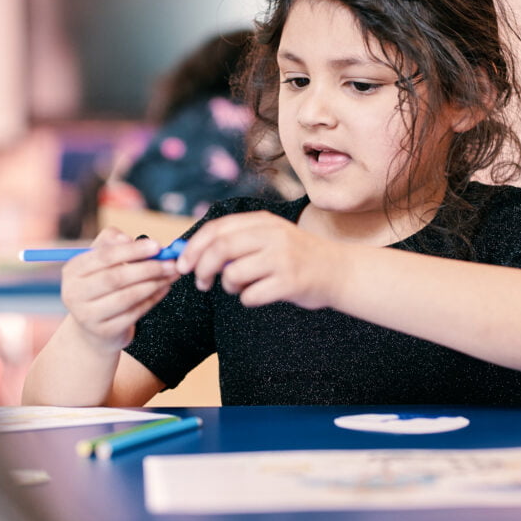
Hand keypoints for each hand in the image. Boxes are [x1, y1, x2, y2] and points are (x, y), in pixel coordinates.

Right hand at [61, 228, 179, 351]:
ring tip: (171, 274)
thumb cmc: (101, 284)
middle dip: (147, 268)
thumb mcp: (100, 261)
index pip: (104, 256)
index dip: (132, 250)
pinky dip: (153, 299)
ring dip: (154, 284)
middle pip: (115, 278)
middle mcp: (74, 293)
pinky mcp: (104, 332)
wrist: (93, 326)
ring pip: (127, 297)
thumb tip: (127, 238)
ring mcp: (88, 316)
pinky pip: (134, 313)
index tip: (157, 246)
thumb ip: (111, 242)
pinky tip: (164, 289)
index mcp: (72, 270)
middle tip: (171, 262)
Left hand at [175, 211, 343, 308]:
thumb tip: (191, 255)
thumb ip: (237, 240)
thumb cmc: (296, 256)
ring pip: (233, 274)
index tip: (182, 264)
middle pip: (220, 248)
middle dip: (202, 268)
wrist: (338, 270)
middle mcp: (272, 235)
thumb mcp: (270, 236)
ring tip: (238, 287)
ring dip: (227, 286)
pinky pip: (251, 296)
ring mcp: (282, 258)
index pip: (217, 229)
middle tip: (200, 282)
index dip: (193, 247)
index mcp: (263, 221)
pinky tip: (258, 295)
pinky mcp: (290, 281)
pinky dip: (247, 299)